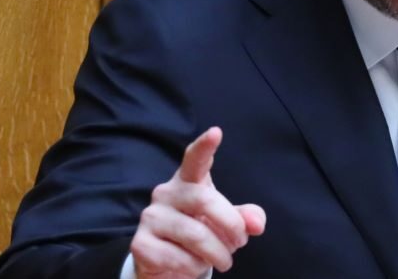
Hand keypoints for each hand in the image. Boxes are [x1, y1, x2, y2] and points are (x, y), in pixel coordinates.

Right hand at [130, 127, 266, 277]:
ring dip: (218, 253)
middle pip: (205, 200)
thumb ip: (244, 218)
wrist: (167, 265)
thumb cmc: (200, 233)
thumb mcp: (226, 223)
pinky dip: (195, 268)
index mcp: (188, 181)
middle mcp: (165, 193)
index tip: (216, 132)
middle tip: (240, 242)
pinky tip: (193, 265)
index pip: (194, 159)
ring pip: (196, 234)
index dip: (204, 146)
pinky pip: (179, 258)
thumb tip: (256, 223)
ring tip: (222, 259)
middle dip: (231, 225)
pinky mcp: (141, 244)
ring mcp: (150, 217)